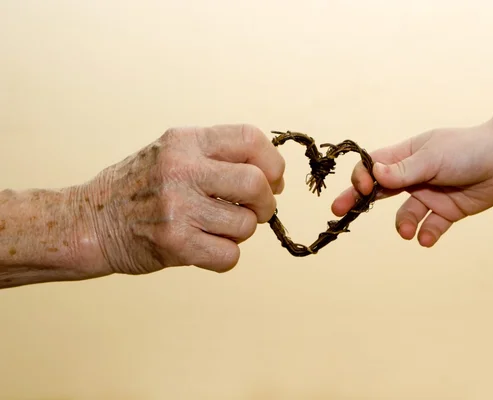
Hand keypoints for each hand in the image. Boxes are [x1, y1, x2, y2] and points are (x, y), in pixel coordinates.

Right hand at [79, 124, 284, 274]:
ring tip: (218, 228)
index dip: (272, 162)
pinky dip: (225, 256)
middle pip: (256, 183)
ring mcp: (177, 208)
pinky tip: (206, 246)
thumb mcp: (172, 152)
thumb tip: (273, 175)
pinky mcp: (175, 243)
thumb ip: (218, 155)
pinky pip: (229, 255)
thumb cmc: (140, 186)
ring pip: (246, 225)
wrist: (91, 221)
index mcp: (186, 142)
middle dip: (266, 202)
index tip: (273, 179)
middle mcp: (182, 170)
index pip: (251, 138)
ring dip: (241, 231)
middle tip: (257, 210)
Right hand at [331, 122, 492, 246]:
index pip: (373, 166)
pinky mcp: (447, 211)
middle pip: (379, 191)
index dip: (362, 177)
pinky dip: (427, 234)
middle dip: (359, 201)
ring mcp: (430, 194)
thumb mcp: (433, 157)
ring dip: (403, 224)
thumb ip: (403, 170)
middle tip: (339, 213)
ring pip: (405, 214)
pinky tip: (427, 238)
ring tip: (407, 231)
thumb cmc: (468, 149)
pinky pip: (431, 226)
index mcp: (406, 156)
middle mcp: (414, 176)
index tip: (362, 188)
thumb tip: (372, 174)